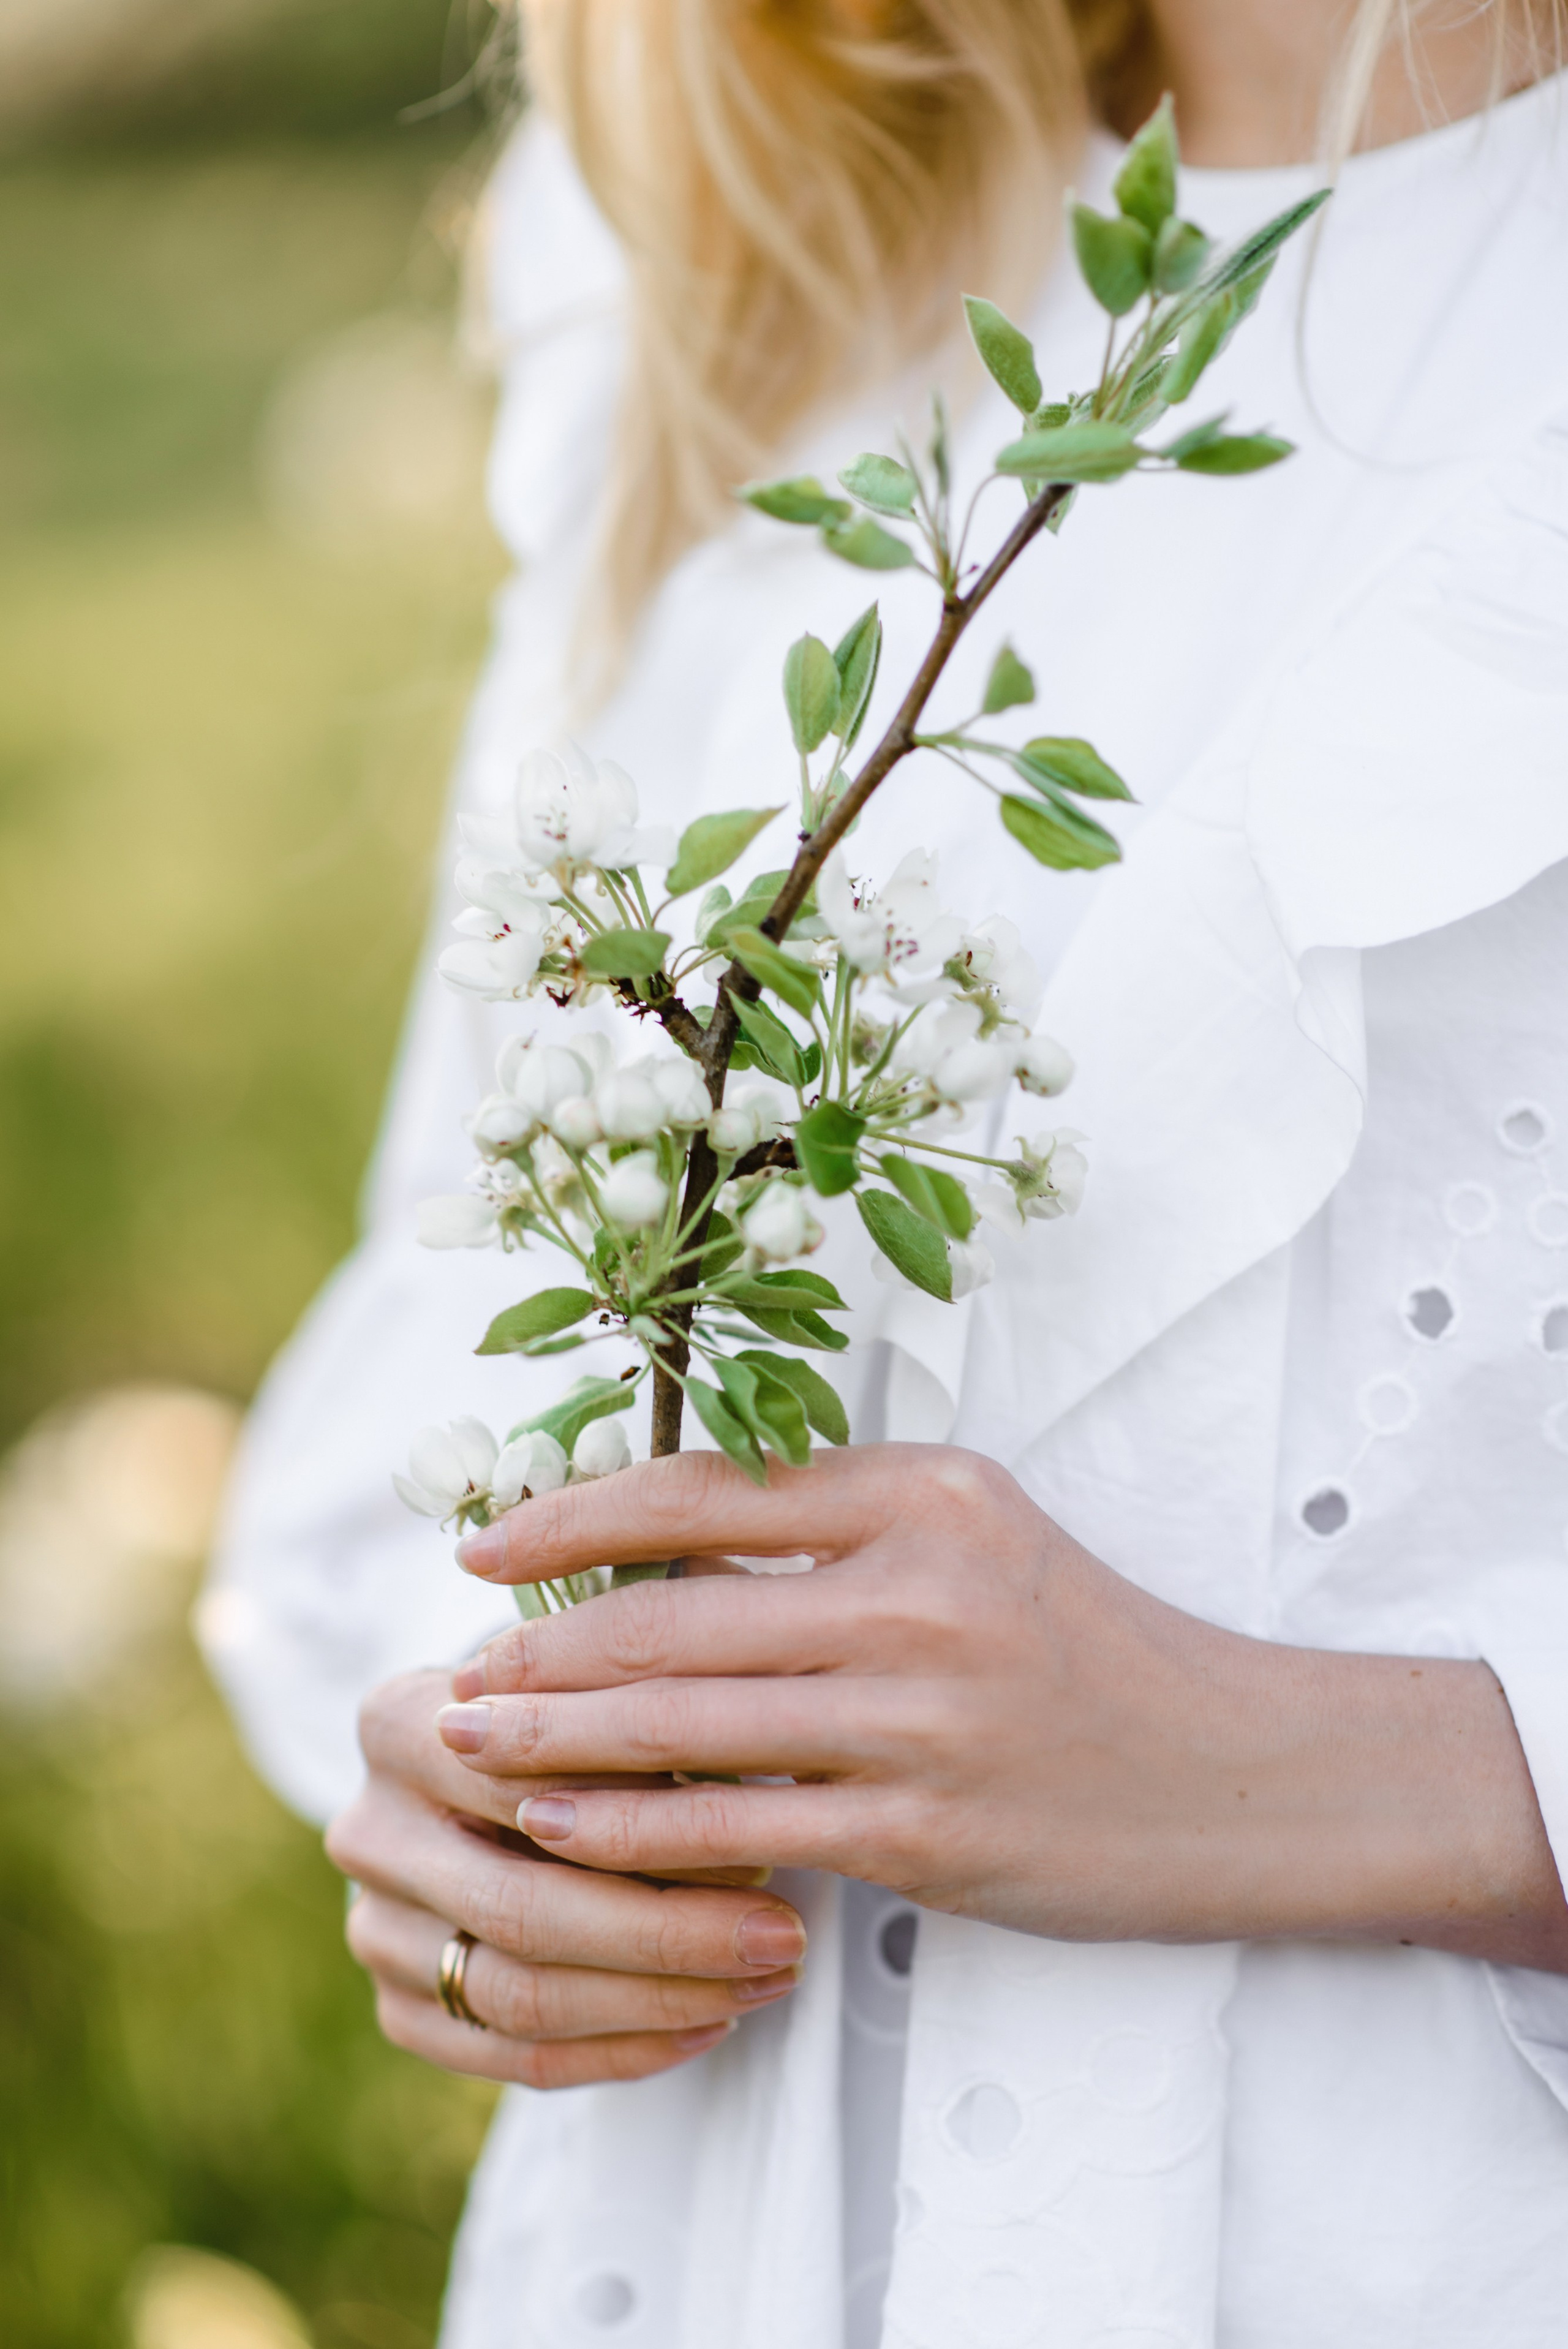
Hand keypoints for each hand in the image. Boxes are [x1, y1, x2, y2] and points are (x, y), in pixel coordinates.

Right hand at [324, 1668, 806, 2087]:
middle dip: (668, 1931)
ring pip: (521, 1994)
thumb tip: (748, 1764)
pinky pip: (514, 2057)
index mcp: (399, 1721)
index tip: (760, 1833)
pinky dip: (620, 2050)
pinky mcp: (400, 2008)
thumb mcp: (596, 1673)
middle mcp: (368, 1829)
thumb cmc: (568, 1706)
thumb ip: (641, 1699)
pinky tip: (705, 2023)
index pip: (524, 1780)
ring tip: (761, 1982)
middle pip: (523, 1905)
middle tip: (778, 1934)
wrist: (486, 1771)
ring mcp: (373, 1929)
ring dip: (658, 1999)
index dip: (645, 1814)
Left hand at [442, 1445, 1567, 1970]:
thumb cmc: (1093, 1648)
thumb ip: (834, 1532)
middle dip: (541, 1647)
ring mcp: (924, 1712)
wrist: (1245, 1773)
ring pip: (688, 1724)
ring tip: (474, 1744)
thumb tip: (655, 1546)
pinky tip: (567, 1834)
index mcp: (927, 1492)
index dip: (573, 1513)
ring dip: (558, 1742)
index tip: (484, 1538)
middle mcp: (920, 1589)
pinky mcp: (927, 1827)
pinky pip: (741, 1828)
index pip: (706, 1487)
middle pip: (675, 1611)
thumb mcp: (976, 1541)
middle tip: (456, 1670)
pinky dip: (638, 1833)